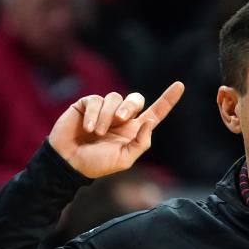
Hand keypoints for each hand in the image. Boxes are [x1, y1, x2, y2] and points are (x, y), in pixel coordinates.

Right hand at [48, 81, 184, 177]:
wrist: (68, 162)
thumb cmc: (96, 163)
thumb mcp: (124, 159)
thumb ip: (141, 142)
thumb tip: (151, 121)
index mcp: (135, 130)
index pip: (156, 111)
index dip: (168, 99)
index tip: (180, 85)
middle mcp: (122, 117)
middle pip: (136, 99)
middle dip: (130, 106)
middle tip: (121, 120)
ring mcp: (104, 109)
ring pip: (114, 98)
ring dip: (107, 116)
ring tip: (96, 133)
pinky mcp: (87, 105)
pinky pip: (95, 100)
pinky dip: (93, 114)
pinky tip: (87, 128)